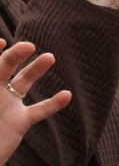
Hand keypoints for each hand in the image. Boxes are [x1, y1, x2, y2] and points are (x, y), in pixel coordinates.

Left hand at [0, 40, 71, 165]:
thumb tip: (2, 76)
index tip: (2, 43)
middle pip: (5, 68)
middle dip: (16, 56)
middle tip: (28, 46)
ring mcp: (8, 105)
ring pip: (24, 83)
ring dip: (37, 69)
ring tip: (49, 57)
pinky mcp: (20, 121)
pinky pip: (39, 110)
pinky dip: (53, 104)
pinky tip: (66, 95)